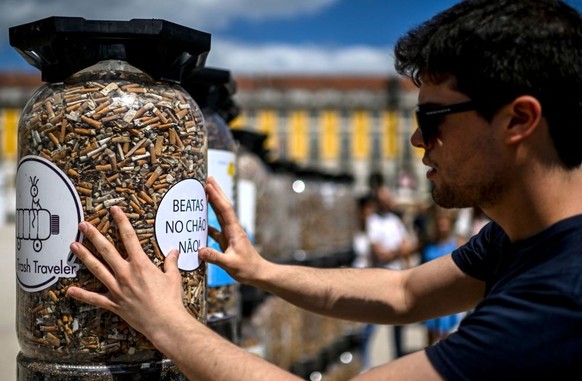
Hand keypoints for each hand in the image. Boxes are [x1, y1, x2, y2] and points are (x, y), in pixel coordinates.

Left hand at [66, 206, 186, 339]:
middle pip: (106, 250)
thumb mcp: (173, 277)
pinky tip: (70, 290)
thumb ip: (170, 262)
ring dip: (84, 257)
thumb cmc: (171, 300)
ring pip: (97, 269)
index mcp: (141, 264)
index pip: (129, 237)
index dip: (121, 221)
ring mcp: (117, 289)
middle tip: (83, 225)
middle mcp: (126, 273)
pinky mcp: (114, 304)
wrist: (165, 322)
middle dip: (94, 235)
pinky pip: (95, 299)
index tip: (114, 210)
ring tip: (73, 245)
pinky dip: (82, 295)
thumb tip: (174, 252)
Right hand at [199, 177, 267, 284]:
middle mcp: (233, 229)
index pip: (224, 210)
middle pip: (223, 206)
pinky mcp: (228, 241)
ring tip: (204, 193)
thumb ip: (215, 257)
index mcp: (234, 231)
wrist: (259, 273)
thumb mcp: (230, 264)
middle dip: (216, 192)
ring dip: (213, 203)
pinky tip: (201, 222)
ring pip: (220, 215)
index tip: (208, 185)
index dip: (216, 197)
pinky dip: (208, 223)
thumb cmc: (248, 269)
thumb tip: (199, 250)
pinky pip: (216, 229)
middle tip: (208, 178)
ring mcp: (230, 234)